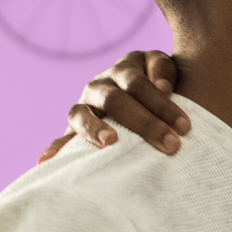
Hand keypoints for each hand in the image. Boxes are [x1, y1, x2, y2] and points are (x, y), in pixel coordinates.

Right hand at [50, 50, 189, 160]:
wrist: (140, 92)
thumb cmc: (160, 86)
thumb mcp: (165, 71)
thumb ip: (164, 71)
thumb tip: (163, 87)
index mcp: (125, 69)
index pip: (140, 84)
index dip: (162, 104)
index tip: (185, 126)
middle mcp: (100, 85)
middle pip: (117, 101)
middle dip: (145, 123)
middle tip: (171, 144)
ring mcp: (84, 105)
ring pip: (82, 115)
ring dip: (95, 129)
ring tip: (111, 142)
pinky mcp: (73, 127)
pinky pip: (62, 138)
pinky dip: (55, 149)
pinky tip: (46, 162)